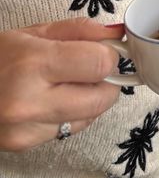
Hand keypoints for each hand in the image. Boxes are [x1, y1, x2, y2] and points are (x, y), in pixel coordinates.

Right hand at [0, 18, 121, 151]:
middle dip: (106, 82)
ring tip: (65, 84)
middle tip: (90, 70)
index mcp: (33, 62)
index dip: (109, 55)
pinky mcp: (23, 146)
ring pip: (89, 117)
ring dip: (89, 100)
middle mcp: (30, 100)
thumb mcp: (32, 32)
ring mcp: (26, 129)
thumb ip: (79, 31)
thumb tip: (117, 34)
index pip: (100, 63)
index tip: (103, 51)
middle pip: (102, 97)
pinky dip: (70, 116)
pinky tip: (49, 102)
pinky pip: (68, 130)